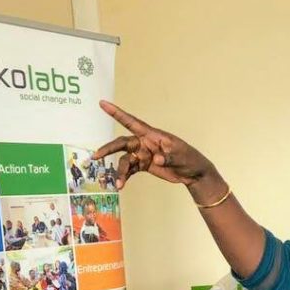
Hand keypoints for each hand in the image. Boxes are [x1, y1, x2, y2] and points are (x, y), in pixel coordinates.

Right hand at [93, 101, 220, 195]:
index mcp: (152, 135)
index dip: (117, 113)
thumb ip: (168, 157)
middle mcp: (144, 143)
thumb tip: (156, 159)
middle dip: (109, 149)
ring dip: (119, 171)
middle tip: (96, 156)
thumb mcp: (181, 156)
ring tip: (118, 183)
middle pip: (122, 143)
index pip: (132, 122)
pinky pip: (130, 170)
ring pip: (124, 160)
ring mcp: (143, 155)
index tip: (103, 104)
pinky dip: (124, 177)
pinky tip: (120, 185)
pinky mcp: (144, 166)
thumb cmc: (189, 158)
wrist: (193, 173)